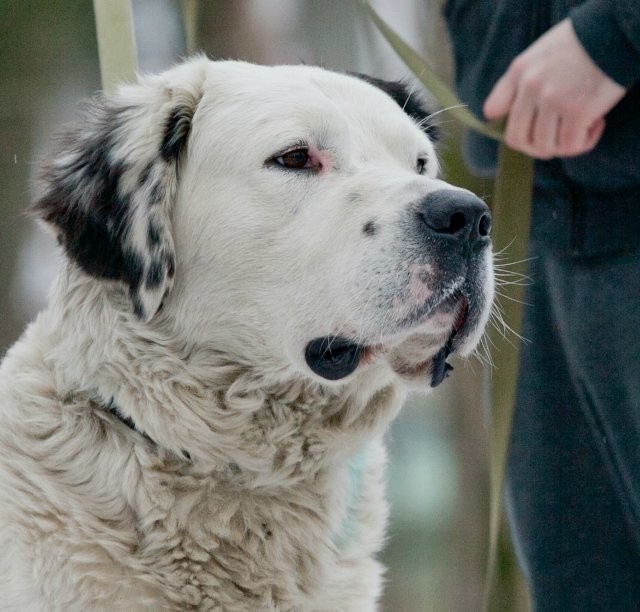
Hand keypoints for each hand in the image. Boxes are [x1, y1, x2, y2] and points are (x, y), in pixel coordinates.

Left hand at [483, 18, 625, 158]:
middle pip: (517, 139)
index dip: (508, 123)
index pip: (492, 110)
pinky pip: (570, 146)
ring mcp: (552, 100)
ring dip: (562, 146)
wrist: (616, 31)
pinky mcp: (576, 111)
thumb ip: (519, 81)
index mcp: (518, 71)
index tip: (530, 125)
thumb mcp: (539, 54)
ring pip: (544, 147)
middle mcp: (530, 86)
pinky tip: (596, 125)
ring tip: (579, 128)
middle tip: (556, 138)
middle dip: (536, 147)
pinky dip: (583, 143)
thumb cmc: (580, 45)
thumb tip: (500, 115)